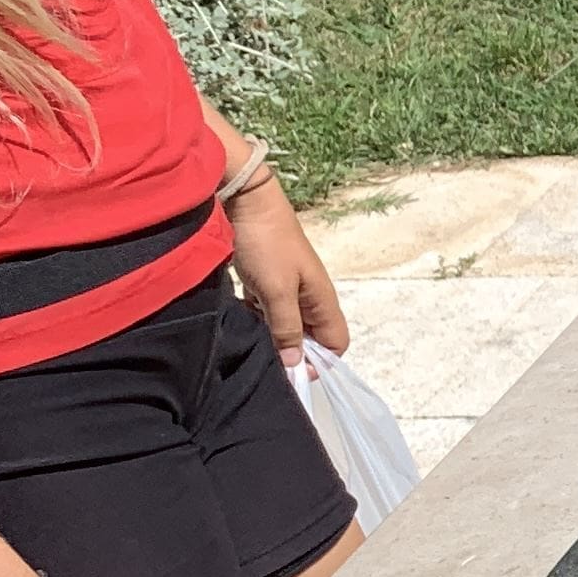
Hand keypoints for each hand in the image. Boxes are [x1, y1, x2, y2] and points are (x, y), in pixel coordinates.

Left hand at [226, 178, 348, 362]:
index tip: (292, 373)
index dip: (320, 362)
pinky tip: (241, 323)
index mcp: (322, 300)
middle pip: (311, 339)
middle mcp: (310, 299)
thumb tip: (295, 365)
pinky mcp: (267, 284)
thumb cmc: (267, 247)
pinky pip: (268, 314)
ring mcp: (288, 291)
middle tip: (266, 361)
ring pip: (287, 328)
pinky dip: (258, 322)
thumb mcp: (276, 292)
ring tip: (251, 343)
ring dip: (273, 338)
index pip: (336, 343)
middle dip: (293, 354)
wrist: (247, 204)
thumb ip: (286, 329)